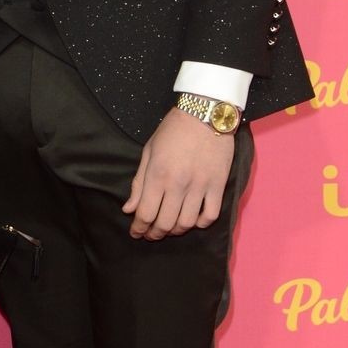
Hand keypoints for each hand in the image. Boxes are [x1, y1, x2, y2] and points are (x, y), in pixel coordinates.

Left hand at [122, 106, 235, 239]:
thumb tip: (129, 209)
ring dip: (176, 231)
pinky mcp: (218, 184)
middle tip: (151, 234)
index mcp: (158, 175)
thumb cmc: (173, 130)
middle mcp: (178, 184)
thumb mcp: (149, 152)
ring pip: (187, 223)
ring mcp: (200, 185)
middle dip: (154, 234)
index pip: (145, 213)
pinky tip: (194, 221)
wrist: (205, 113)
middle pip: (165, 223)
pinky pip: (211, 215)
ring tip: (170, 229)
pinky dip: (201, 223)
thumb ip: (139, 183)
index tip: (136, 232)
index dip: (139, 228)